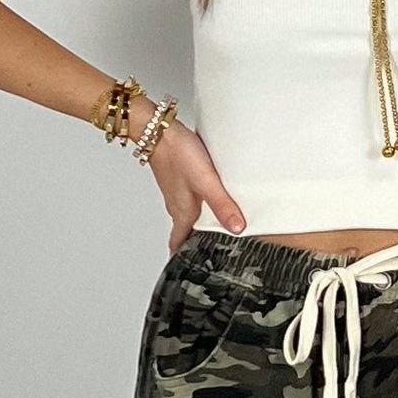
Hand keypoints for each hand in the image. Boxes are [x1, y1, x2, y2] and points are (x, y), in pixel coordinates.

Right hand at [147, 115, 245, 250]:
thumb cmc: (177, 154)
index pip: (180, 242)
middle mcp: (177, 204)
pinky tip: (212, 198)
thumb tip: (237, 228)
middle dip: (195, 242)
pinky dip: (200, 205)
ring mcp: (178, 191)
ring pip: (188, 214)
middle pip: (186, 230)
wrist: (159, 129)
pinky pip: (190, 198)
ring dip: (198, 223)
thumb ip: (222, 206)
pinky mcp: (180, 177)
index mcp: (182, 212)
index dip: (185, 257)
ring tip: (215, 229)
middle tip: (209, 253)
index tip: (192, 269)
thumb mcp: (206, 183)